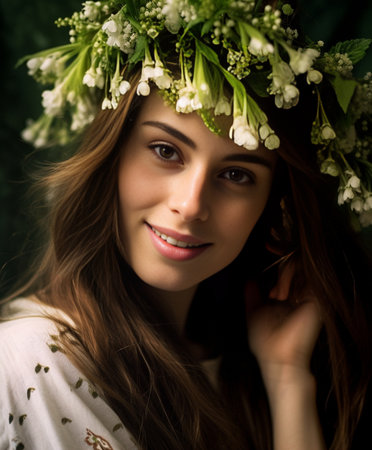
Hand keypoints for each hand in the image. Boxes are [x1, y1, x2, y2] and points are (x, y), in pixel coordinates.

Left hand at [246, 262, 322, 389]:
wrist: (277, 358)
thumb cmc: (264, 341)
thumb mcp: (253, 312)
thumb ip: (252, 294)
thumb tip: (250, 277)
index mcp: (288, 296)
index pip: (285, 270)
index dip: (275, 266)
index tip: (264, 276)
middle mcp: (300, 293)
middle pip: (293, 265)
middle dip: (278, 271)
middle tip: (271, 293)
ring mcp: (308, 294)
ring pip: (298, 265)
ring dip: (282, 275)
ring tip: (275, 295)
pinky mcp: (314, 297)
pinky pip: (302, 272)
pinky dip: (286, 277)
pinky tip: (280, 295)